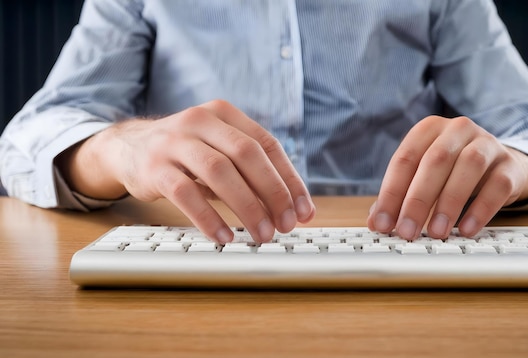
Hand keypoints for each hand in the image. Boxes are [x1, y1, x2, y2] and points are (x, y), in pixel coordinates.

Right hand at [58, 100, 314, 242]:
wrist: (128, 148)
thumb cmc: (186, 155)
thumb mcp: (219, 153)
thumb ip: (252, 175)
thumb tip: (294, 209)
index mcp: (224, 114)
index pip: (268, 145)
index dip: (290, 180)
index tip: (304, 211)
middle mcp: (200, 121)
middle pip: (247, 155)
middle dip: (273, 193)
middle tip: (286, 225)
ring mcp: (174, 142)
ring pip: (220, 172)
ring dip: (247, 207)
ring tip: (262, 235)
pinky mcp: (153, 167)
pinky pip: (185, 193)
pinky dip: (209, 218)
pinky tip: (225, 237)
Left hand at [367, 115, 527, 238]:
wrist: (501, 165)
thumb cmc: (452, 172)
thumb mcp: (423, 177)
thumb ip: (399, 196)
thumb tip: (376, 222)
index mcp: (429, 129)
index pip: (405, 158)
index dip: (391, 193)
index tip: (382, 223)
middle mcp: (458, 129)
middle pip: (435, 160)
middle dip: (418, 200)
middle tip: (407, 231)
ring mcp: (488, 144)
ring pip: (468, 166)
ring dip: (449, 203)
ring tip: (436, 232)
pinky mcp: (510, 164)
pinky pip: (498, 185)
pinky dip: (482, 209)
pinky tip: (468, 229)